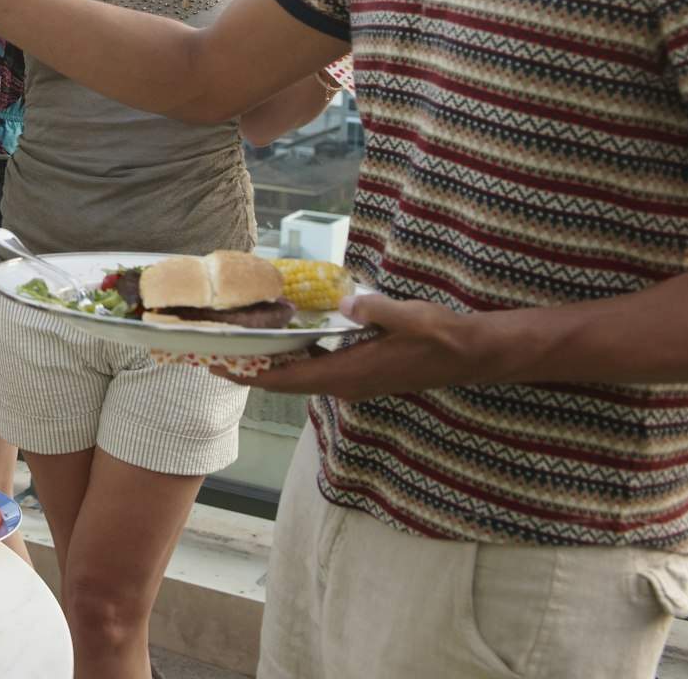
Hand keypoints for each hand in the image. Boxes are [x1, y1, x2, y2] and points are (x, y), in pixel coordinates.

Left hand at [212, 293, 490, 399]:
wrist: (470, 354)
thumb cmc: (440, 337)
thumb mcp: (407, 316)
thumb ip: (374, 310)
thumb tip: (349, 303)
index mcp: (349, 374)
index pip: (287, 380)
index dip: (251, 375)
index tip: (219, 367)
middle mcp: (346, 383)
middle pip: (287, 380)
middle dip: (251, 369)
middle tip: (217, 352)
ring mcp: (355, 381)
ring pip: (302, 376)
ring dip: (273, 365)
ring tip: (243, 345)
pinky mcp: (363, 373)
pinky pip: (319, 369)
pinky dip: (297, 358)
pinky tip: (286, 340)